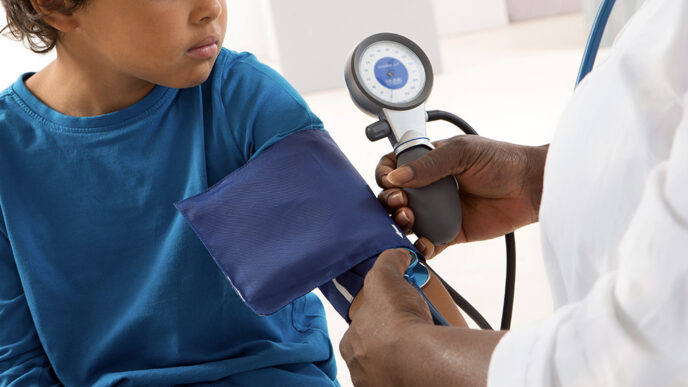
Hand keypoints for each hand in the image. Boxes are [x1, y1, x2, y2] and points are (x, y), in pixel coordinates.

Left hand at [340, 249, 503, 386]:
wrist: (420, 358)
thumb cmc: (397, 321)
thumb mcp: (385, 277)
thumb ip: (388, 261)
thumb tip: (398, 256)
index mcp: (350, 343)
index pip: (364, 326)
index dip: (382, 314)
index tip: (400, 310)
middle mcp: (360, 367)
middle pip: (378, 346)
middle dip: (395, 335)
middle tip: (416, 325)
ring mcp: (379, 382)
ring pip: (393, 363)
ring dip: (408, 351)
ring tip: (427, 340)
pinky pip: (409, 375)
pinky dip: (420, 365)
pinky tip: (431, 355)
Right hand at [376, 135, 547, 257]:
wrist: (531, 187)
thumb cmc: (502, 161)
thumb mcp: (462, 152)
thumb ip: (428, 164)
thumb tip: (396, 177)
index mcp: (428, 163)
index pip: (394, 168)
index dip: (386, 174)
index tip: (389, 180)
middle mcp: (429, 188)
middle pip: (394, 197)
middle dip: (389, 201)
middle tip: (401, 201)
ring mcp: (438, 212)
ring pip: (406, 223)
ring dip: (400, 224)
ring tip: (410, 219)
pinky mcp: (450, 234)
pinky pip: (428, 245)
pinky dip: (420, 248)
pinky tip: (423, 243)